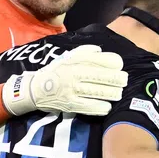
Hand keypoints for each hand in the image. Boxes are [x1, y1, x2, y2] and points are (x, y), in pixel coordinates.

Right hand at [4, 43, 126, 116]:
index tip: (119, 67)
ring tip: (117, 94)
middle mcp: (75, 74)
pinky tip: (107, 105)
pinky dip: (103, 107)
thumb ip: (84, 52)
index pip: (103, 60)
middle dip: (119, 79)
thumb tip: (100, 50)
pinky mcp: (71, 104)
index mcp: (76, 61)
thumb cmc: (56, 72)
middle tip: (123, 81)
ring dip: (113, 93)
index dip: (115, 63)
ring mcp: (73, 90)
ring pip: (101, 92)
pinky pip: (93, 107)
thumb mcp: (67, 58)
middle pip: (105, 77)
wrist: (35, 89)